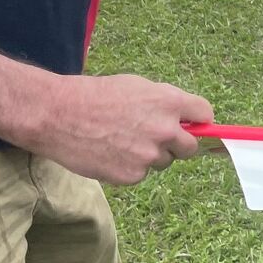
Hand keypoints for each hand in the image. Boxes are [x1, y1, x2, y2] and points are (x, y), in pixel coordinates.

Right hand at [17, 73, 207, 184]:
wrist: (57, 115)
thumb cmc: (95, 95)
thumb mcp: (137, 87)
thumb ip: (165, 103)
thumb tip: (184, 118)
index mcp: (169, 102)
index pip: (205, 114)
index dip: (198, 121)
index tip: (194, 125)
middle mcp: (165, 130)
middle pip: (191, 147)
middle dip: (178, 144)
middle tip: (156, 138)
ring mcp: (149, 155)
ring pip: (164, 161)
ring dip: (151, 156)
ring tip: (122, 141)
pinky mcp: (132, 175)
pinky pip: (141, 174)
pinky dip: (130, 167)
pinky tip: (110, 153)